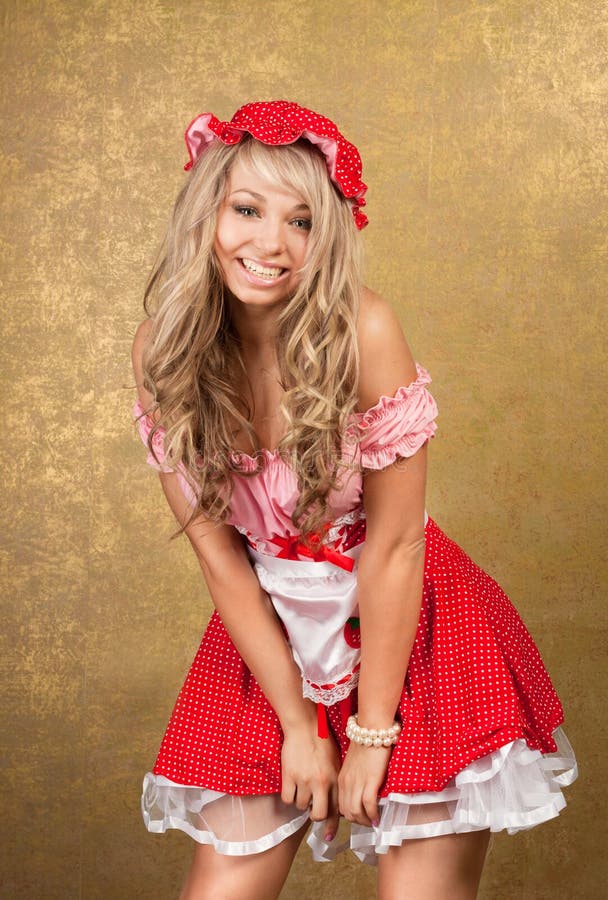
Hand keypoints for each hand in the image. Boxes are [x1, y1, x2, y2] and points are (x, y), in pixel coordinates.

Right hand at [280, 722, 340, 840]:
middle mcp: (322, 783)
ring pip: (301, 806)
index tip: (328, 837)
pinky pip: (288, 799)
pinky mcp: (290, 776)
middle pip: (318, 815)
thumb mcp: (336, 761)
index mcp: (335, 779)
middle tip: (311, 808)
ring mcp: (305, 780)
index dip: (331, 826)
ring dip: (300, 800)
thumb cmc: (321, 741)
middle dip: (314, 816)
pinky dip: (289, 795)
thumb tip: (333, 801)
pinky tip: (291, 786)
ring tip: (301, 787)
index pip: (336, 809)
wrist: (305, 726)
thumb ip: (335, 781)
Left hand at [338, 742, 390, 825]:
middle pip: (346, 812)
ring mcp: (357, 782)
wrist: (371, 729)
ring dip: (365, 821)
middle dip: (358, 822)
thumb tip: (361, 791)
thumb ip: (354, 778)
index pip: (340, 806)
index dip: (349, 817)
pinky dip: (373, 815)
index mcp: (341, 779)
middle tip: (368, 823)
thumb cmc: (365, 744)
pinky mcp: (369, 780)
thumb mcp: (353, 764)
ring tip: (373, 822)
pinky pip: (368, 805)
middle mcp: (346, 783)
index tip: (359, 819)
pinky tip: (378, 818)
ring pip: (356, 812)